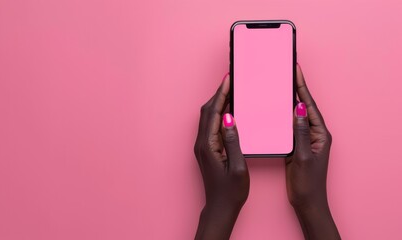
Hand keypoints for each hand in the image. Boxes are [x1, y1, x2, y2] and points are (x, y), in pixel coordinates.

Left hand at [194, 74, 248, 239]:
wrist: (220, 207)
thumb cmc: (231, 191)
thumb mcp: (238, 167)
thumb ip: (233, 141)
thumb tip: (229, 117)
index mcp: (208, 145)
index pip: (213, 113)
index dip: (221, 95)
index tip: (228, 80)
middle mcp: (201, 143)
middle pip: (207, 112)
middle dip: (217, 94)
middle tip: (230, 81)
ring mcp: (202, 146)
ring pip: (207, 117)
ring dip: (217, 103)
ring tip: (229, 91)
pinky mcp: (206, 149)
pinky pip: (210, 126)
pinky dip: (217, 114)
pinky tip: (227, 111)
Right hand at [286, 64, 339, 238]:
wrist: (307, 201)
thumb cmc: (308, 183)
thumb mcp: (304, 157)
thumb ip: (301, 132)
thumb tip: (300, 108)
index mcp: (320, 133)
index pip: (310, 105)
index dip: (302, 87)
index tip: (296, 71)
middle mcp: (314, 133)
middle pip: (304, 106)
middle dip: (295, 89)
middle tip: (285, 73)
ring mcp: (305, 139)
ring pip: (295, 115)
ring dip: (287, 101)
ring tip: (278, 86)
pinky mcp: (296, 145)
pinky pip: (288, 126)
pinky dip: (281, 116)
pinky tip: (274, 110)